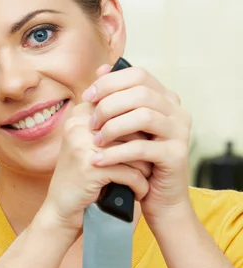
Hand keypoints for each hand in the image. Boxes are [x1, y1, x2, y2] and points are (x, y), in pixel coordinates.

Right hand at [40, 101, 150, 232]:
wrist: (61, 207)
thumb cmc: (82, 176)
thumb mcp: (93, 145)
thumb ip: (114, 127)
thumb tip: (153, 116)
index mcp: (79, 115)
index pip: (124, 111)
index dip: (140, 131)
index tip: (146, 147)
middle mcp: (78, 125)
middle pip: (132, 129)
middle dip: (146, 149)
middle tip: (150, 165)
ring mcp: (81, 145)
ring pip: (134, 150)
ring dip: (145, 168)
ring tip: (145, 179)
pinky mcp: (89, 167)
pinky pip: (130, 172)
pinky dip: (139, 184)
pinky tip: (139, 192)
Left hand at [84, 64, 191, 223]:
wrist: (157, 198)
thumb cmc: (135, 160)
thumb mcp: (123, 127)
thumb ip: (114, 100)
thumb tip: (100, 70)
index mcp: (165, 98)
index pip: (138, 75)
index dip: (110, 82)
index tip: (87, 96)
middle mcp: (177, 111)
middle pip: (140, 92)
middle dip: (108, 105)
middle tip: (89, 123)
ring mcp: (180, 132)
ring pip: (143, 116)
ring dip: (112, 127)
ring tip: (94, 142)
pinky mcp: (176, 155)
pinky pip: (142, 148)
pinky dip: (116, 153)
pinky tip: (98, 160)